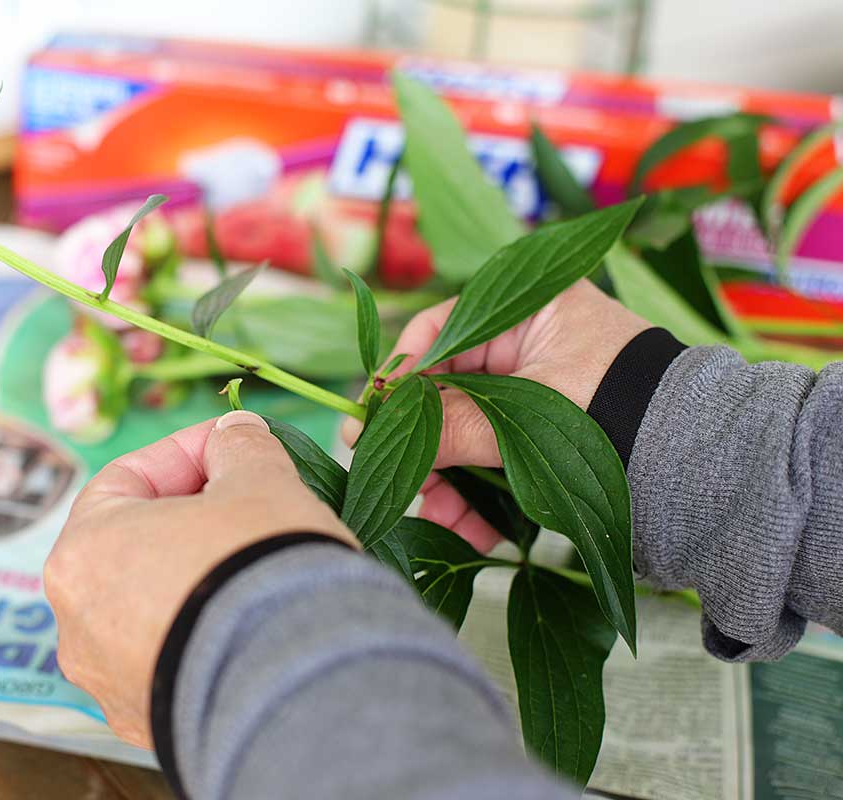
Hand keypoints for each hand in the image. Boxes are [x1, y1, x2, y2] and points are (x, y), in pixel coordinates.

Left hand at [44, 411, 354, 747]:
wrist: (297, 684)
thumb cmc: (261, 567)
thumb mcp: (259, 481)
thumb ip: (239, 446)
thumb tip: (235, 434)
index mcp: (82, 552)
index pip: (126, 479)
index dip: (185, 453)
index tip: (232, 444)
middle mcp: (76, 624)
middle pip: (132, 547)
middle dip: (189, 519)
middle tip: (245, 503)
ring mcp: (108, 683)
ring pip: (148, 611)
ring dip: (194, 581)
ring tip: (253, 567)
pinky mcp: (147, 726)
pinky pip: (171, 663)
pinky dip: (202, 638)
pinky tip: (250, 625)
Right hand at [344, 279, 648, 551]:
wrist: (701, 463)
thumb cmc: (625, 410)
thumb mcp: (531, 415)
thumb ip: (456, 424)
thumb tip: (377, 436)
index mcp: (522, 311)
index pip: (435, 332)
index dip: (397, 378)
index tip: (368, 420)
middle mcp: (520, 346)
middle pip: (441, 391)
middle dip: (421, 444)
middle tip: (399, 485)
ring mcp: (526, 394)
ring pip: (459, 433)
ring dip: (445, 482)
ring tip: (441, 523)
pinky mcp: (535, 438)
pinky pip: (487, 460)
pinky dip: (476, 495)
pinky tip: (475, 533)